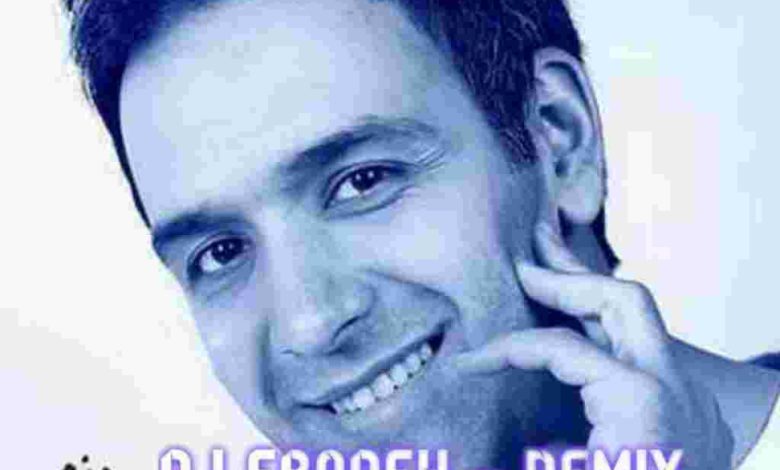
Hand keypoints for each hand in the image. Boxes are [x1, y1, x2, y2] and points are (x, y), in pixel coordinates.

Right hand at [455, 223, 733, 468]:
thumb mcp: (572, 468)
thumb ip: (532, 452)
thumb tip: (441, 451)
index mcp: (637, 404)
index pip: (563, 348)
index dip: (505, 351)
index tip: (468, 365)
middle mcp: (668, 386)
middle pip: (623, 302)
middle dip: (568, 278)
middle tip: (524, 265)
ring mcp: (683, 394)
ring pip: (641, 317)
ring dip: (592, 292)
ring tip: (551, 271)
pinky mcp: (683, 407)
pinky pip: (644, 344)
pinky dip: (608, 324)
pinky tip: (583, 323)